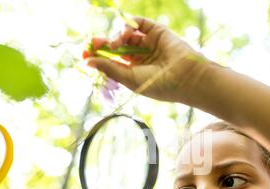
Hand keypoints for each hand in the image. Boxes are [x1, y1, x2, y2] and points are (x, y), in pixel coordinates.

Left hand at [84, 17, 210, 103]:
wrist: (185, 77)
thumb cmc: (158, 84)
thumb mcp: (129, 79)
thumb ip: (109, 68)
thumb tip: (87, 62)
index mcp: (134, 71)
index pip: (112, 60)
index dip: (99, 55)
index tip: (84, 53)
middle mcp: (141, 57)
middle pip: (117, 46)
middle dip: (103, 43)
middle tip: (91, 41)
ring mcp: (149, 43)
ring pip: (126, 35)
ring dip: (118, 37)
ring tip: (116, 43)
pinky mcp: (157, 32)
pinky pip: (139, 23)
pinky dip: (129, 24)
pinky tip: (125, 32)